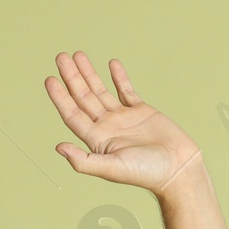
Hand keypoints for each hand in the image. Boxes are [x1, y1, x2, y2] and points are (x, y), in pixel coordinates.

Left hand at [44, 52, 203, 195]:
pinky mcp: (142, 112)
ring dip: (89, 73)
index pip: (72, 114)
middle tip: (61, 57)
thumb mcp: (111, 168)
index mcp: (97, 140)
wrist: (178, 169)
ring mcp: (123, 118)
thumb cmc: (146, 173)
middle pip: (83, 98)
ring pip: (101, 91)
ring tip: (78, 55)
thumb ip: (84, 160)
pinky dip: (119, 77)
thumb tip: (58, 147)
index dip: (60, 97)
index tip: (50, 79)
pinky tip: (111, 63)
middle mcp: (107, 127)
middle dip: (72, 77)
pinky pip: (126, 90)